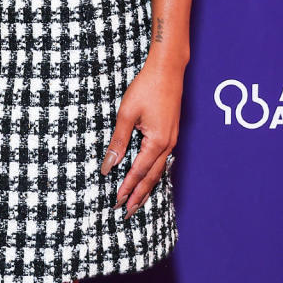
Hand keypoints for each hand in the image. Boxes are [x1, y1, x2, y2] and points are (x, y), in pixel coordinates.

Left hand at [99, 61, 182, 218]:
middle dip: (139, 196)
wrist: (168, 70)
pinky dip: (154, 173)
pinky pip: (162, 161)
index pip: (138, 172)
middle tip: (127, 213)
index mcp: (157, 142)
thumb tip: (110, 164)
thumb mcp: (127, 114)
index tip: (116, 202)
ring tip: (137, 202)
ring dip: (147, 187)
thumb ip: (119, 140)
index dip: (127, 188)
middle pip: (151, 177)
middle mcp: (168, 145)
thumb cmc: (146, 88)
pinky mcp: (171, 134)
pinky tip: (149, 178)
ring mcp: (172, 140)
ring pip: (158, 171)